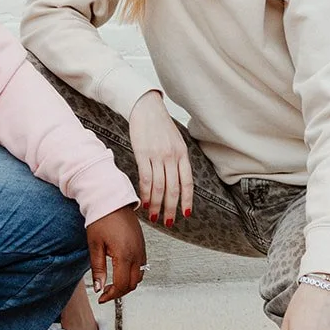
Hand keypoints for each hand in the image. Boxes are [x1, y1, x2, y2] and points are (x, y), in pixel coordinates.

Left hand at [86, 203, 146, 302]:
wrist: (111, 200)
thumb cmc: (101, 219)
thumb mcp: (95, 245)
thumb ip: (98, 269)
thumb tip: (99, 287)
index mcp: (124, 254)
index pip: (122, 284)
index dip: (111, 295)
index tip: (101, 297)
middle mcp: (136, 253)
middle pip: (133, 284)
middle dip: (120, 292)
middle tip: (105, 292)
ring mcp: (141, 249)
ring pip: (140, 276)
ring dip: (127, 283)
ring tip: (113, 283)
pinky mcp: (142, 245)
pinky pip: (142, 266)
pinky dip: (133, 274)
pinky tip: (121, 271)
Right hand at [128, 91, 194, 226]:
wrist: (146, 108)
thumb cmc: (160, 125)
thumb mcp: (177, 140)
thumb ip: (178, 159)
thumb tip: (179, 178)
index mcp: (182, 154)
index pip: (187, 182)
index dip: (187, 199)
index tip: (185, 213)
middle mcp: (172, 156)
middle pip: (173, 188)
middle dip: (171, 208)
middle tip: (168, 221)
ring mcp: (157, 156)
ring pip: (159, 187)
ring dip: (157, 204)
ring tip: (154, 215)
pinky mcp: (142, 154)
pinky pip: (145, 178)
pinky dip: (145, 193)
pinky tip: (144, 202)